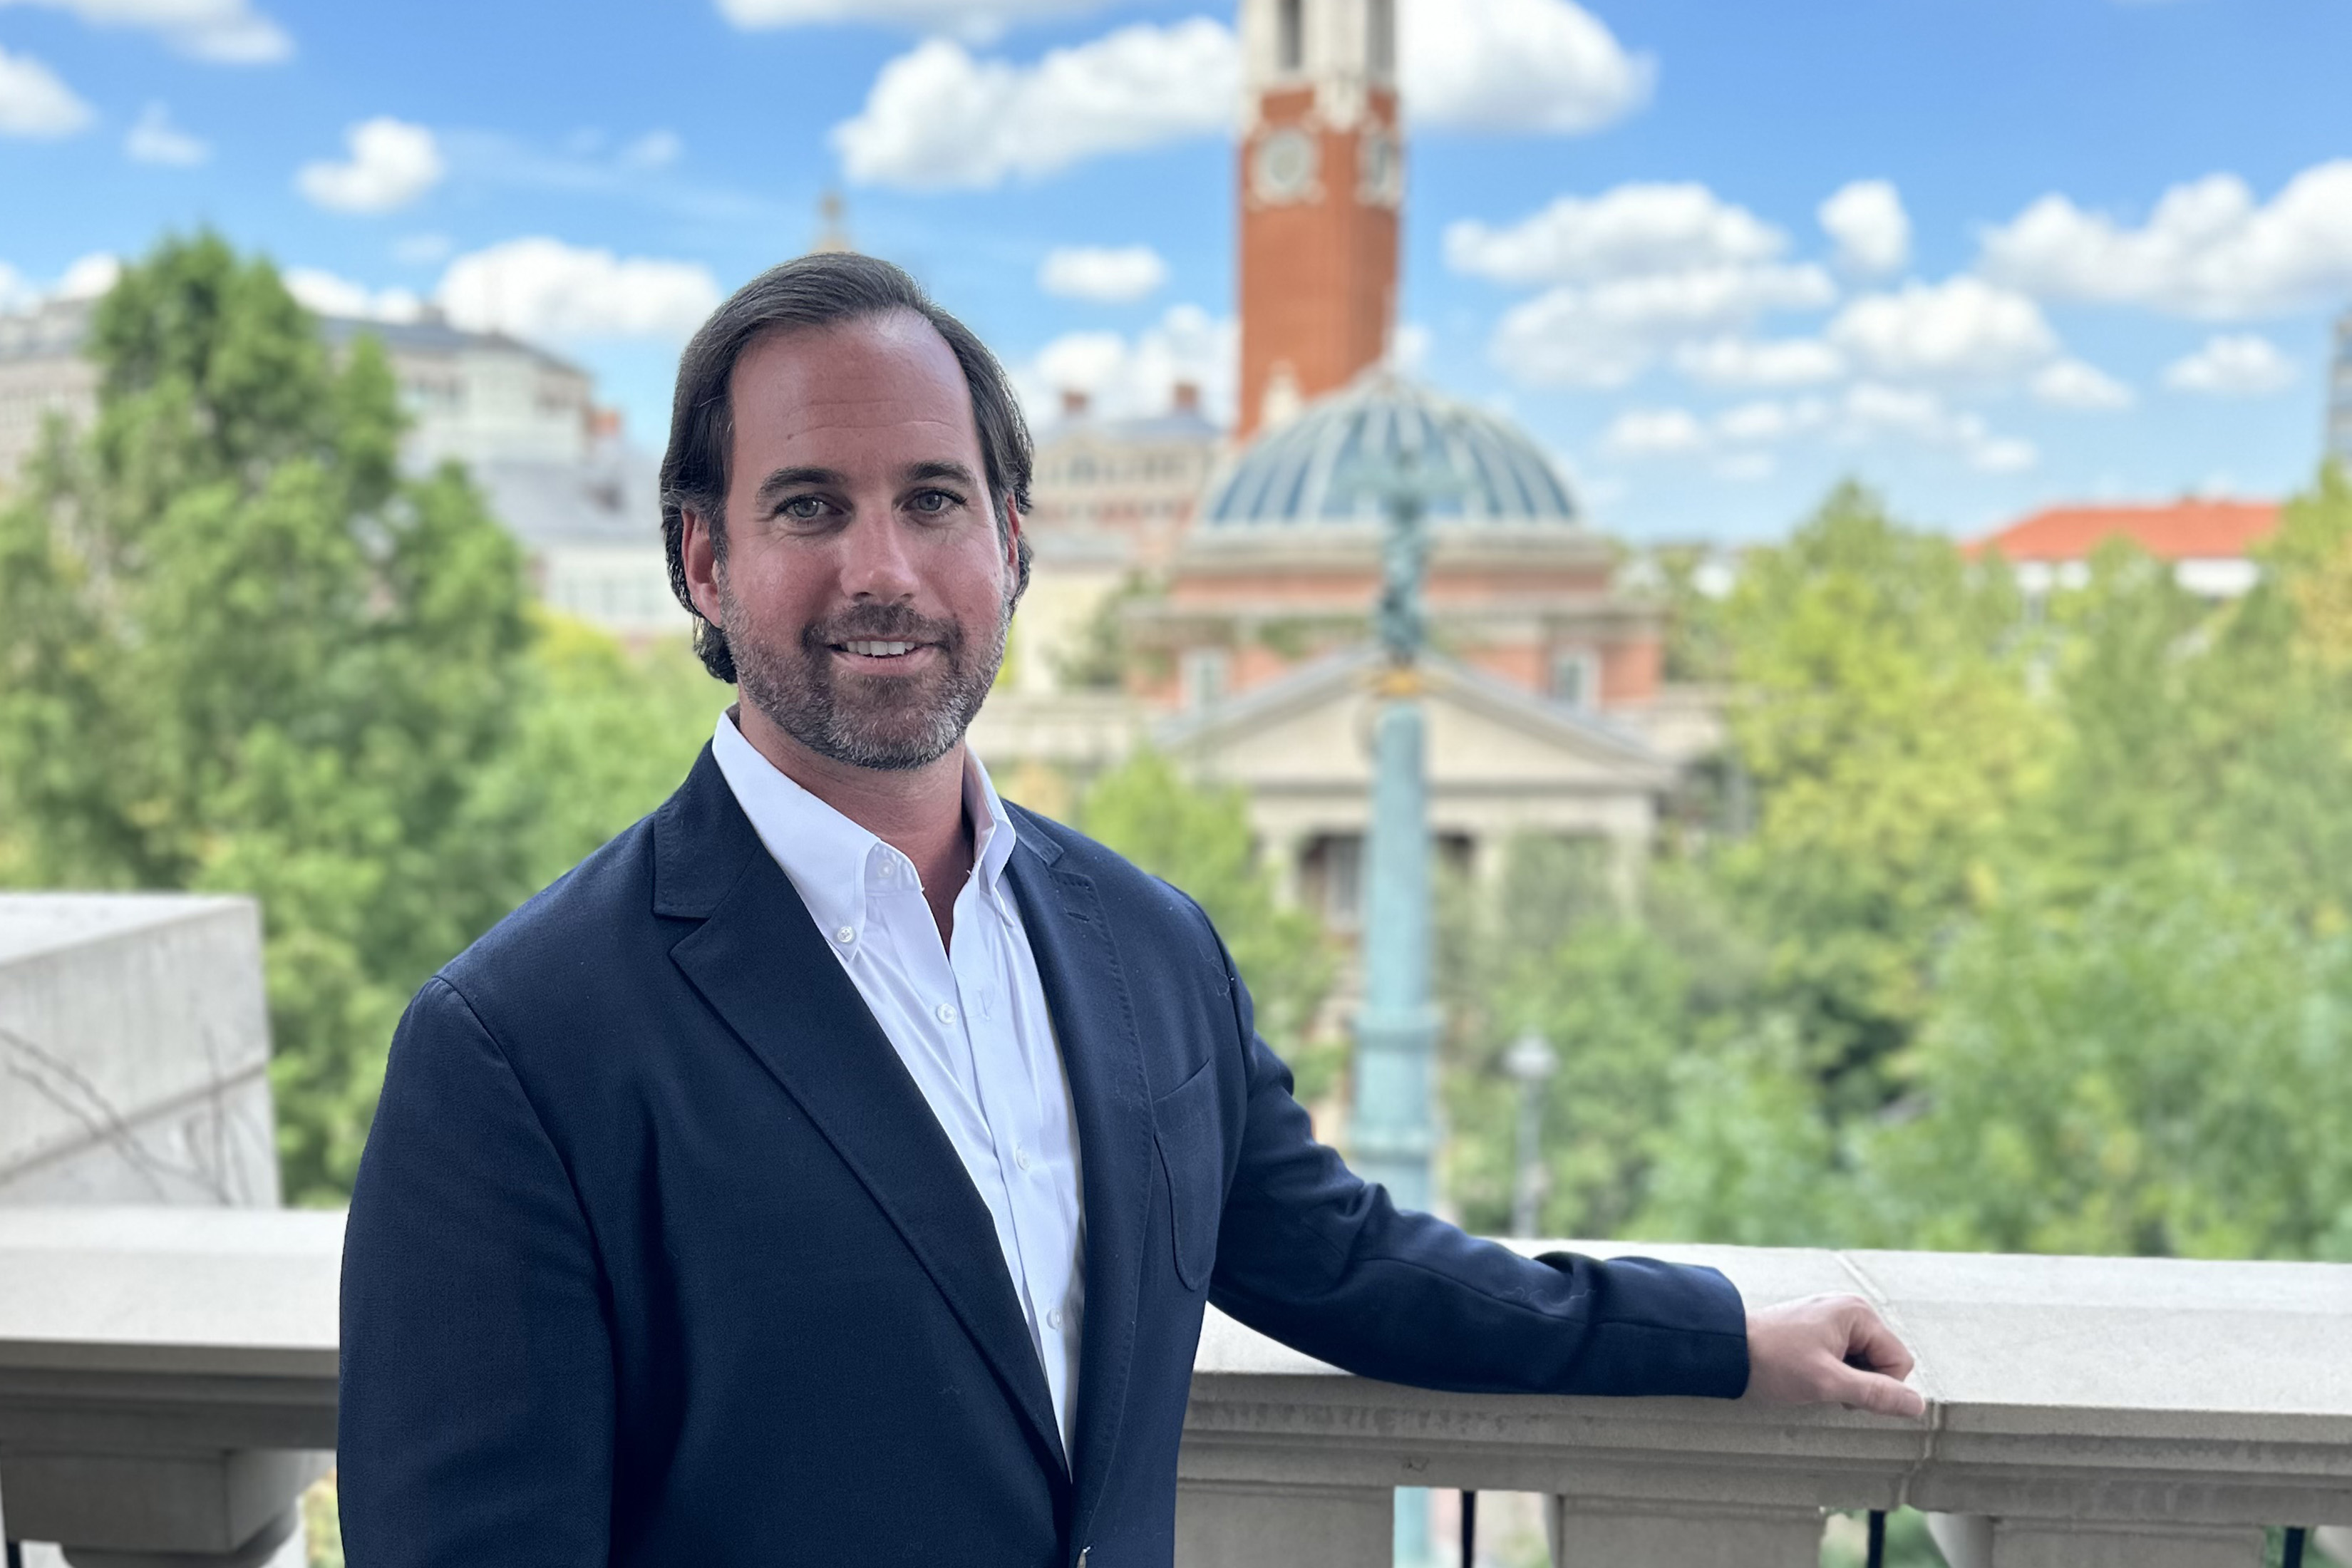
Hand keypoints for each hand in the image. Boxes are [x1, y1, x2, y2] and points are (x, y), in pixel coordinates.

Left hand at [1743, 1293, 1925, 1417]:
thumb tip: (1919, 1405)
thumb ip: (1875, 1394)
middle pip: (1883, 1361)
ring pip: (1862, 1363)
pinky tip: (1806, 1372)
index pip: (1899, 1361)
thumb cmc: (1774, 1362)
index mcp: (1858, 1313)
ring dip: (1845, 1380)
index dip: (1879, 1386)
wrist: (1725, 1349)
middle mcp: (1848, 1309)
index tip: (1841, 1389)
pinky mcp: (1816, 1329)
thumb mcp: (1827, 1383)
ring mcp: (1831, 1318)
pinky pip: (1843, 1357)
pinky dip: (1831, 1372)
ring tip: (1811, 1377)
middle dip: (1861, 1382)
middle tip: (1824, 1384)